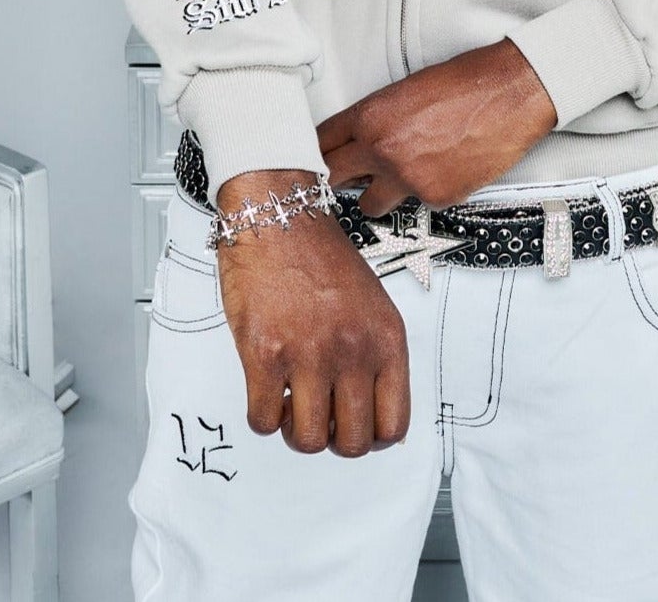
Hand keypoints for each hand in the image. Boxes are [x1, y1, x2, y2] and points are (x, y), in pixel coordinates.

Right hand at [213, 168, 410, 457]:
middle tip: (318, 414)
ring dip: (295, 430)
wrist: (277, 212)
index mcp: (387, 338)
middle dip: (332, 437)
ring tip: (290, 400)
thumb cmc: (319, 253)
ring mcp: (310, 354)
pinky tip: (266, 387)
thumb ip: (376, 354)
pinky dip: (262, 414)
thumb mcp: (371, 302)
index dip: (371, 438)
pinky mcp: (265, 354)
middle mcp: (354, 349)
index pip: (394, 425)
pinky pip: (263, 420)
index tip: (353, 426)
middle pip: (353, 444)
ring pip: (309, 441)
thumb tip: (376, 412)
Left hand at [316, 36, 558, 215]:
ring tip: (398, 177)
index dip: (317, 152)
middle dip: (335, 179)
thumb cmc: (466, 83)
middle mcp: (382, 150)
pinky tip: (442, 169)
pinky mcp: (435, 198)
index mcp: (371, 116)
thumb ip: (378, 119)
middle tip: (339, 180)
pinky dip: (424, 192)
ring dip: (377, 194)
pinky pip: (415, 204)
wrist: (511, 94)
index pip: (321, 143)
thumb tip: (363, 140)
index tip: (314, 160)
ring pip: (369, 204)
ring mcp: (408, 178)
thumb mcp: (407, 89)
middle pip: (332, 178)